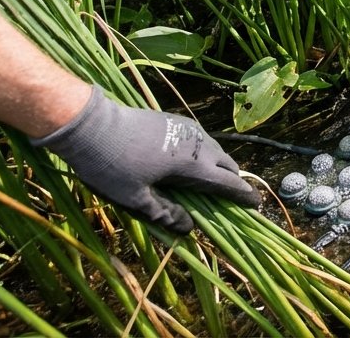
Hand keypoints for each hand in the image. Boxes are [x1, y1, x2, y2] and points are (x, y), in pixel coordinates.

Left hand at [31, 88, 258, 233]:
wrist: (93, 125)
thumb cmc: (112, 166)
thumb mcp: (136, 199)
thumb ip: (166, 214)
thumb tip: (189, 228)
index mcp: (194, 165)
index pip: (229, 183)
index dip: (244, 196)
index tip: (256, 205)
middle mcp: (199, 144)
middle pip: (228, 164)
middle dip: (233, 181)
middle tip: (232, 197)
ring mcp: (188, 129)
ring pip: (215, 149)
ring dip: (219, 165)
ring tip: (212, 181)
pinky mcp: (175, 120)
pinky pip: (201, 139)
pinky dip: (205, 153)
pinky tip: (191, 161)